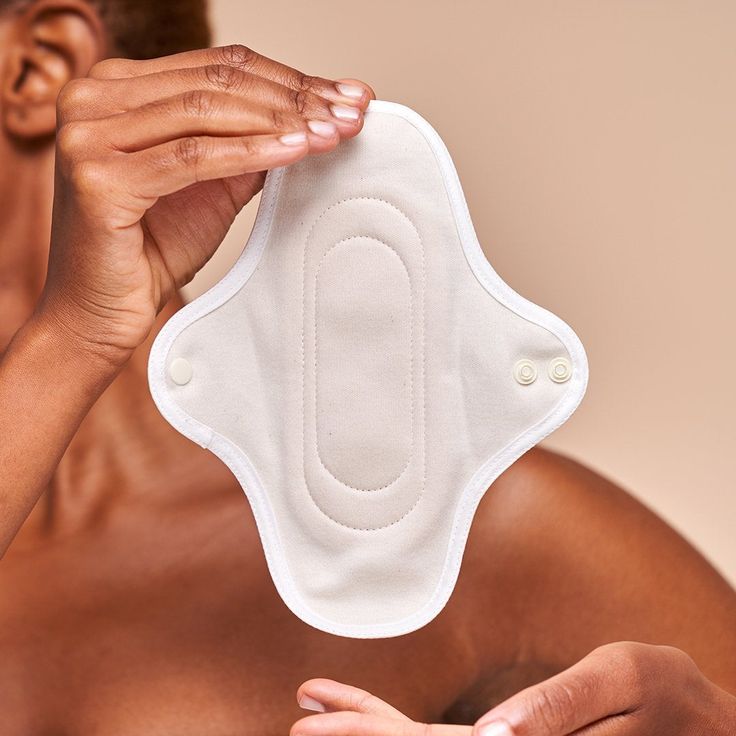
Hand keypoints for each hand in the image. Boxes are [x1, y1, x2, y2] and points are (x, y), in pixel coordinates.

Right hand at [40, 44, 372, 364]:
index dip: (289, 78)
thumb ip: (247, 146)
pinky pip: (195, 156)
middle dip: (296, 97)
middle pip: (218, 81)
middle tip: (351, 112)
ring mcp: (89, 133)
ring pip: (208, 112)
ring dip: (283, 120)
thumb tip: (306, 118)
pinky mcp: (98, 176)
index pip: (218, 66)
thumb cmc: (151, 250)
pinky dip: (253, 152)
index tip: (345, 95)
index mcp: (117, 88)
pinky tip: (298, 151)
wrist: (102, 311)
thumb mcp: (211, 186)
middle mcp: (93, 97)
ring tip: (335, 131)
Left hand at [290, 643, 735, 735]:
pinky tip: (390, 724)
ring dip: (375, 733)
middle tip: (300, 715)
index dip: (370, 728)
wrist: (705, 724)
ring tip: (322, 715)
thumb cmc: (669, 695)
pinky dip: (412, 732)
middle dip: (355, 733)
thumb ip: (559, 711)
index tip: (317, 712)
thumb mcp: (623, 682)